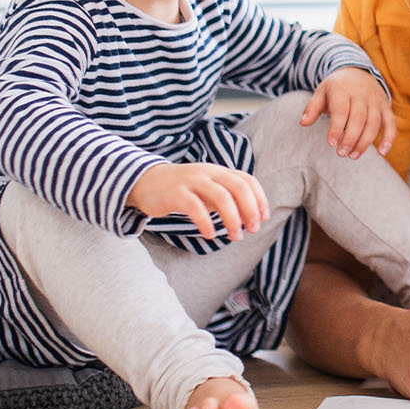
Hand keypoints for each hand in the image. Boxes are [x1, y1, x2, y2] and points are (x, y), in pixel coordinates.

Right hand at [126, 163, 264, 242]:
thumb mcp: (208, 192)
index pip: (247, 180)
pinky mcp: (175, 192)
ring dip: (232, 219)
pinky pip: (195, 207)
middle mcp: (208, 172)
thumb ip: (228, 200)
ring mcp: (192, 181)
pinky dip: (206, 222)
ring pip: (221, 196)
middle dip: (250, 209)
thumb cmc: (183, 190)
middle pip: (238, 187)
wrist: (146, 182)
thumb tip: (251, 217)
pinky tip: (210, 235)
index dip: (259, 199)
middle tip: (252, 230)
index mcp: (219, 171)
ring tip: (236, 237)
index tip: (263, 218)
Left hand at [300, 68, 393, 157]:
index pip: (341, 111)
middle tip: (341, 153)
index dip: (337, 128)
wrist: (357, 71)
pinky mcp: (386, 107)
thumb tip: (303, 123)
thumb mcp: (321, 92)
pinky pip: (391, 123)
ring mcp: (375, 101)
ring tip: (353, 155)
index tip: (331, 143)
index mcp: (343, 89)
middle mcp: (361, 94)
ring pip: (374, 123)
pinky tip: (382, 152)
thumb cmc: (336, 88)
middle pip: (358, 119)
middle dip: (350, 138)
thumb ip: (312, 108)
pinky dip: (389, 138)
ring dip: (364, 142)